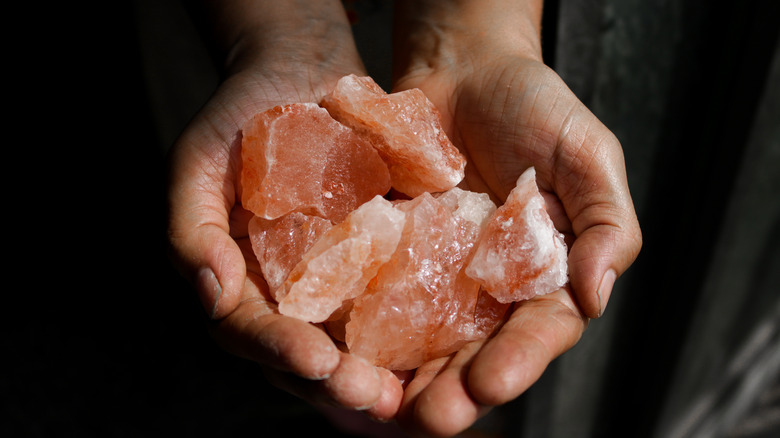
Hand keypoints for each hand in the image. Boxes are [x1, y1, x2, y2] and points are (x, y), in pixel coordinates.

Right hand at [166, 0, 402, 420]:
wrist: (301, 74)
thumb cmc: (240, 116)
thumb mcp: (198, 163)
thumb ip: (191, 231)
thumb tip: (211, 297)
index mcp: (235, 281)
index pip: (249, 331)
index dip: (279, 349)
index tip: (318, 362)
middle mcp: (281, 294)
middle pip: (301, 354)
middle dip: (335, 381)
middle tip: (375, 396)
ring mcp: (328, 283)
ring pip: (348, 343)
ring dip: (376, 372)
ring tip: (407, 392)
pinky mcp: (373, 263)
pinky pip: (389, 302)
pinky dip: (410, 328)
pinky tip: (440, 344)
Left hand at [389, 1, 641, 434]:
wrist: (462, 69)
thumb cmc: (535, 108)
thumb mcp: (587, 156)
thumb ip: (605, 224)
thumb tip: (596, 295)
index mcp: (543, 277)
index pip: (537, 331)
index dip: (518, 360)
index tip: (492, 382)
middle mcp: (488, 289)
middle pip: (474, 352)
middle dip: (454, 388)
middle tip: (429, 416)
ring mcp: (435, 276)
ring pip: (419, 339)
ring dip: (402, 375)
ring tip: (382, 402)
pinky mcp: (388, 254)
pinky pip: (373, 292)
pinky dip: (359, 321)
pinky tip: (341, 345)